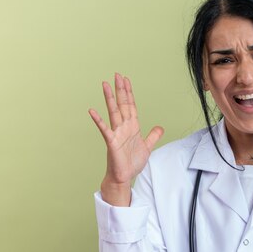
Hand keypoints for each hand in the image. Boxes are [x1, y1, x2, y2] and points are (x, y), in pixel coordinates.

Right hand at [88, 73, 163, 205]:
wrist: (124, 176)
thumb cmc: (132, 163)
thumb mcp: (147, 147)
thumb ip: (153, 136)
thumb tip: (160, 127)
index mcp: (132, 127)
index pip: (131, 105)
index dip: (129, 93)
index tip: (126, 80)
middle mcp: (123, 127)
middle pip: (122, 104)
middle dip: (120, 90)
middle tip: (117, 75)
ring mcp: (116, 133)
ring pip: (113, 112)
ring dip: (109, 98)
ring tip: (105, 84)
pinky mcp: (111, 142)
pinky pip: (104, 129)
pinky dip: (98, 120)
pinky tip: (92, 110)